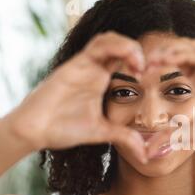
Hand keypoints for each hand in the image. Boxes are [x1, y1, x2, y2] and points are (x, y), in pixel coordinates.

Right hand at [5, 31, 149, 163]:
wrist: (36, 131)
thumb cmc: (64, 128)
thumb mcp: (102, 132)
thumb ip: (124, 138)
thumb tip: (145, 155)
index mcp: (102, 80)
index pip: (125, 60)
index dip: (143, 62)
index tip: (158, 75)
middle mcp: (95, 68)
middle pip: (120, 45)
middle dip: (139, 51)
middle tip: (154, 67)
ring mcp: (85, 64)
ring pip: (109, 40)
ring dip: (130, 46)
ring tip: (142, 65)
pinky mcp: (76, 64)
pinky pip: (98, 46)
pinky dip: (118, 47)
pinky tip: (132, 62)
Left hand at [145, 38, 194, 160]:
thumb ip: (173, 138)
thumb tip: (146, 151)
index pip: (177, 66)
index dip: (157, 66)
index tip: (136, 74)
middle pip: (182, 53)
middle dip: (159, 54)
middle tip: (138, 63)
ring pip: (191, 49)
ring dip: (169, 49)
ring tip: (150, 58)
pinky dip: (185, 53)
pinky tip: (168, 58)